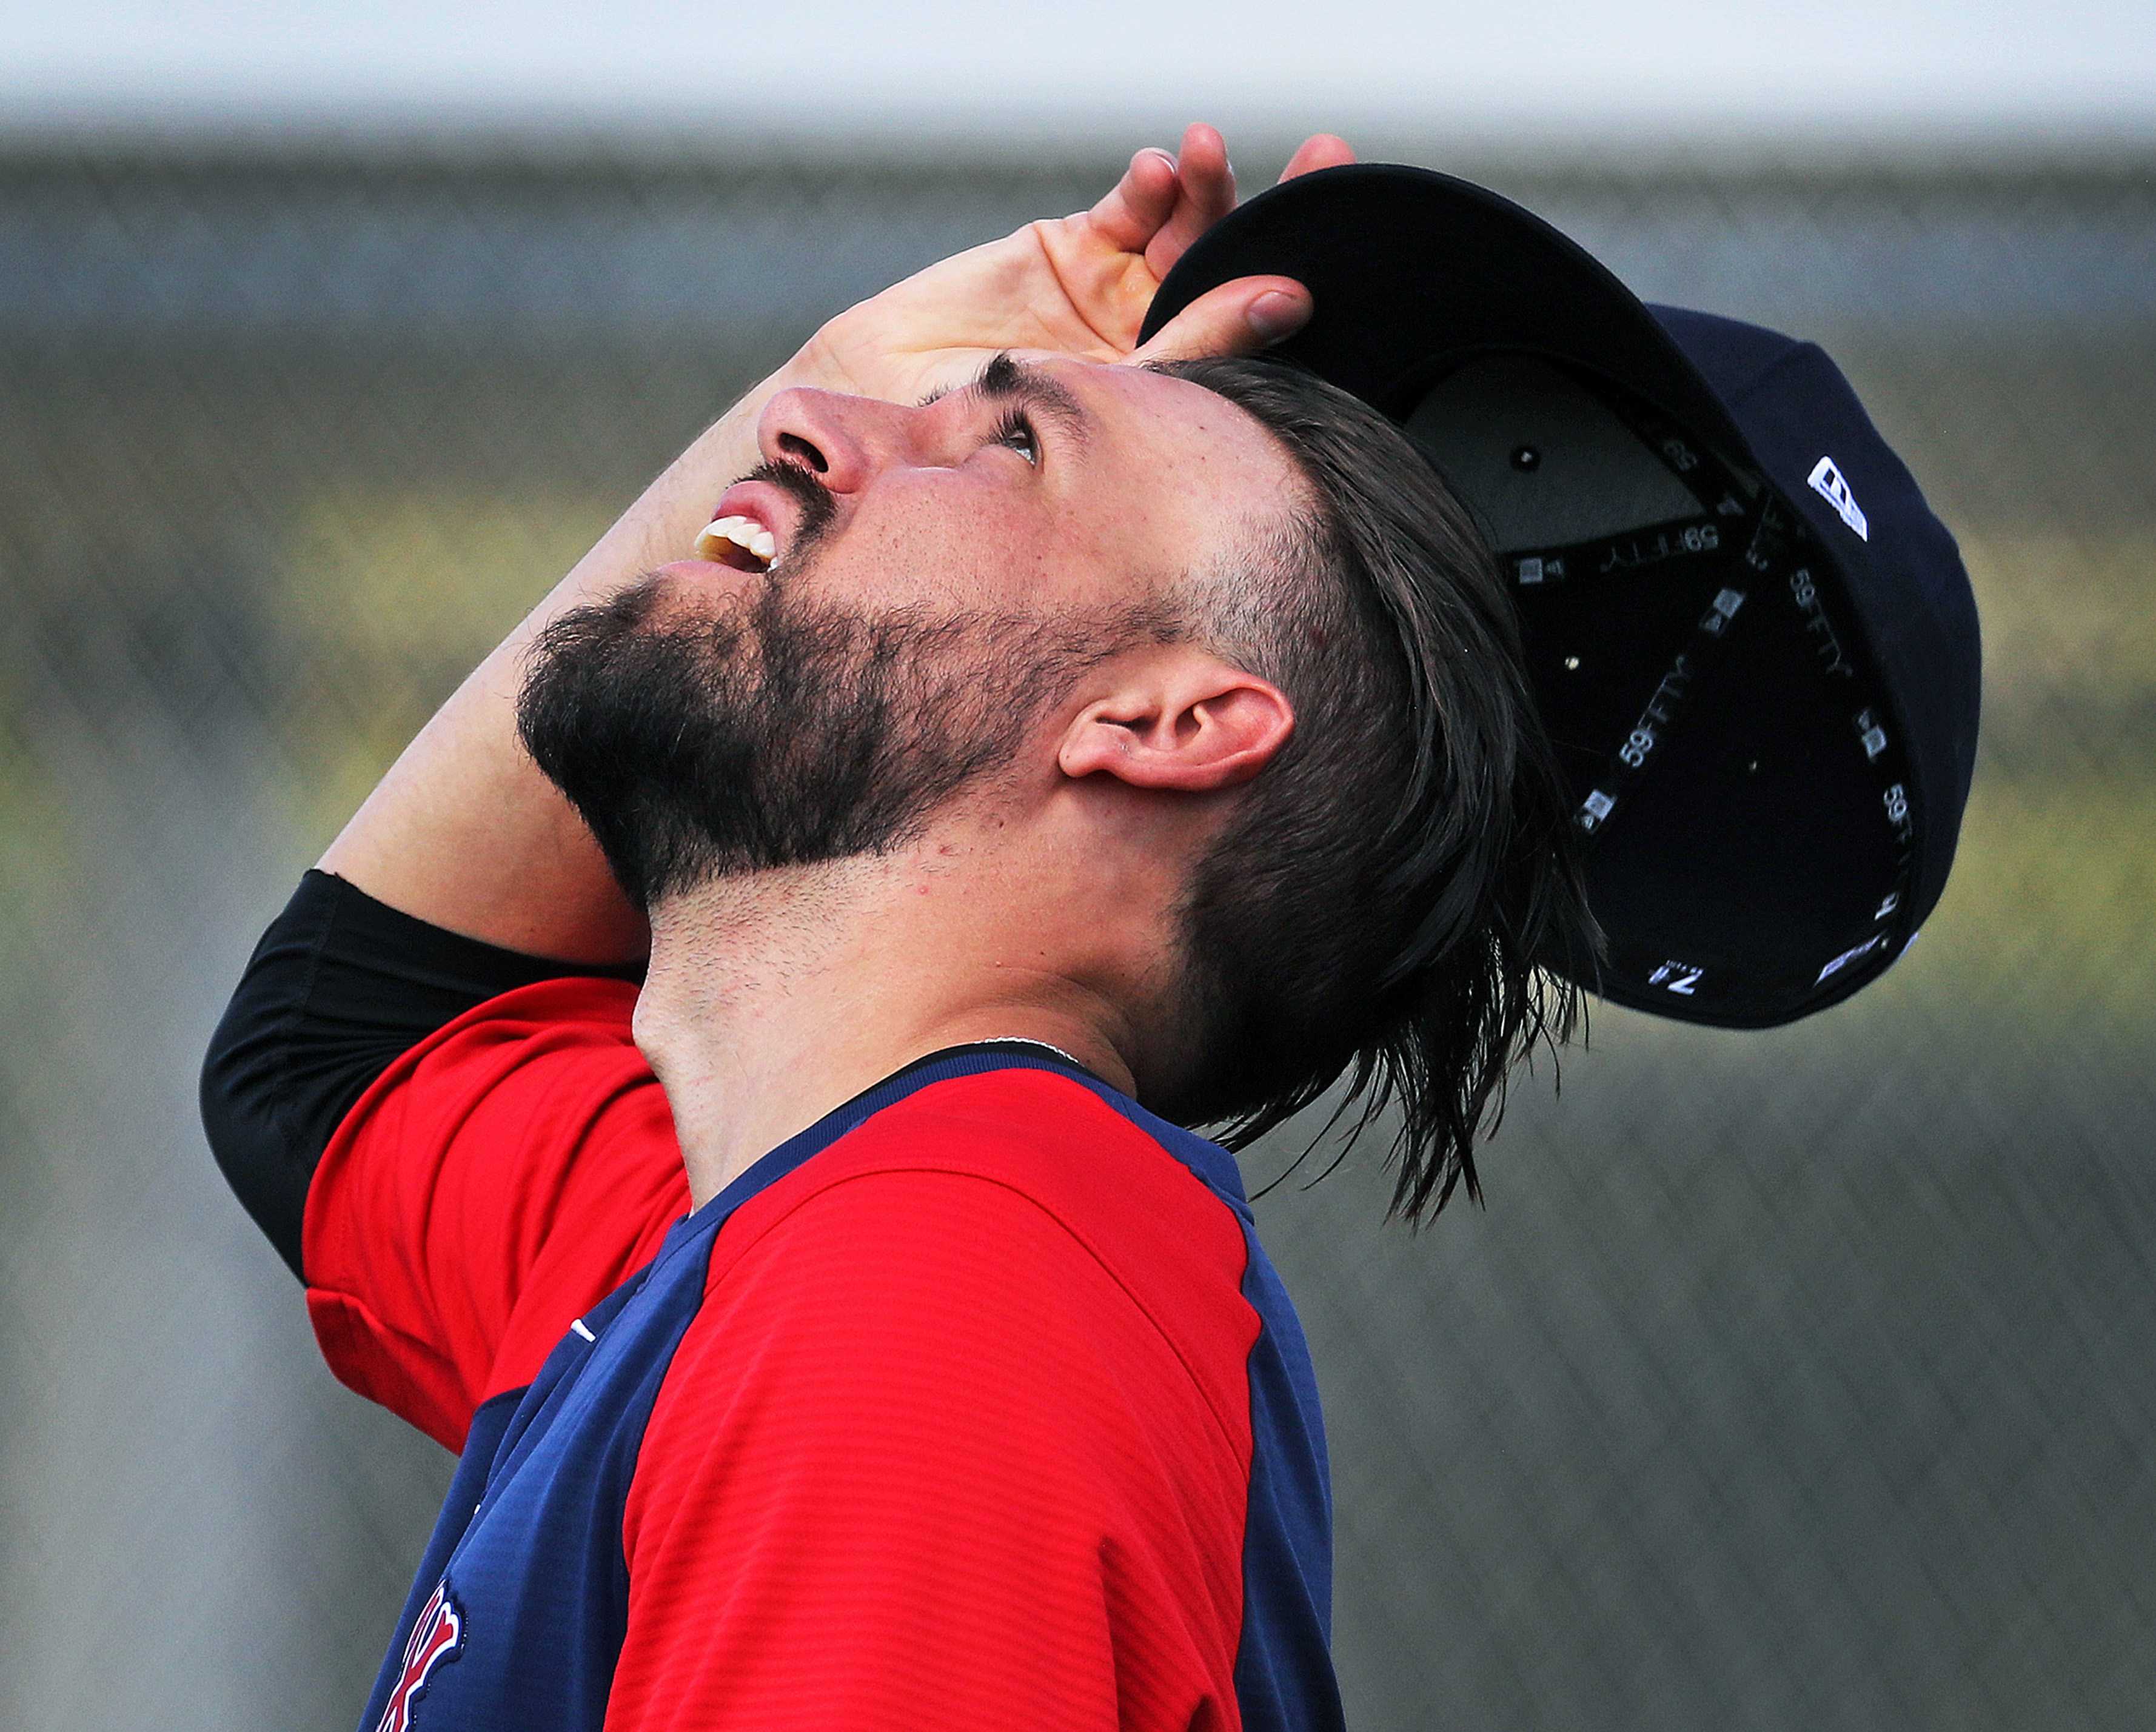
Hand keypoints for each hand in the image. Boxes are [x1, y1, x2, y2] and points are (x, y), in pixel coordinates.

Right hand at [792, 125, 1356, 409]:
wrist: (885, 418)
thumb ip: (1198, 344)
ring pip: (1191, 231)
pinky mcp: (1075, 252)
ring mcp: (1122, 297)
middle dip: (1286, 213)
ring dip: (1210, 189)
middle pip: (1243, 269)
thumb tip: (1290, 299)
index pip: (1265, 338)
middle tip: (1328, 160)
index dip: (1306, 286)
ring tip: (1208, 156)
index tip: (1350, 248)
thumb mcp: (1111, 398)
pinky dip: (1149, 186)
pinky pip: (1130, 211)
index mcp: (1190, 401)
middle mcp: (1166, 346)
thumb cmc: (993, 442)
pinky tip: (1159, 171)